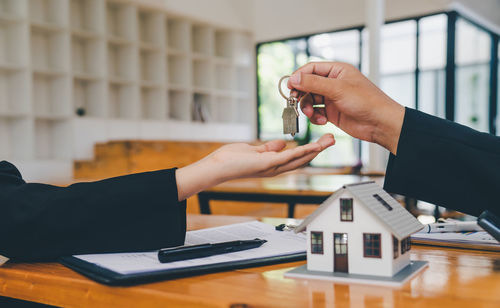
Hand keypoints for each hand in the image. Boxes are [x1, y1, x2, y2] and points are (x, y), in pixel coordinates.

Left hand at [175, 134, 334, 200]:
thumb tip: (282, 143)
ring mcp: (272, 167)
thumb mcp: (254, 150)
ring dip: (315, 150)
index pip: (296, 157)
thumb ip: (269, 147)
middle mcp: (275, 168)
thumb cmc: (231, 159)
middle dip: (318, 150)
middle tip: (332, 140)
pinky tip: (313, 147)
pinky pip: (288, 157)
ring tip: (328, 141)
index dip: (310, 150)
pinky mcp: (267, 164)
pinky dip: (302, 152)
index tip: (322, 141)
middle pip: (302, 159)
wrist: (217, 167)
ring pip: (299, 159)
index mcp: (273, 163)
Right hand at [287, 62, 404, 154]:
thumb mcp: (337, 89)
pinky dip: (315, 117)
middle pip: (308, 85)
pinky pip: (316, 112)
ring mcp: (332, 98)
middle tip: (295, 102)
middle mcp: (334, 83)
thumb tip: (294, 78)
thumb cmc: (366, 102)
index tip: (290, 86)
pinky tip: (322, 121)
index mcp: (337, 71)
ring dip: (307, 107)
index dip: (299, 76)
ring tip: (311, 114)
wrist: (380, 124)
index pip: (311, 69)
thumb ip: (314, 83)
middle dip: (301, 94)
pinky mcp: (332, 112)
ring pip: (310, 100)